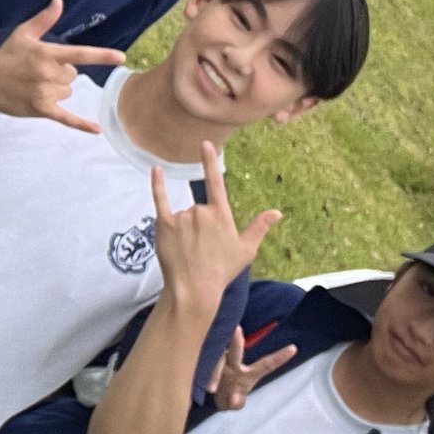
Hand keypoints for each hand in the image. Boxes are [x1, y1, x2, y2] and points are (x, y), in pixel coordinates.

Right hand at [0, 0, 129, 129]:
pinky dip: (82, 125)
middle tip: (39, 71)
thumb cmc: (5, 57)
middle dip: (61, 73)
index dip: (101, 55)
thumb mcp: (23, 34)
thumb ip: (44, 19)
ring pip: (68, 92)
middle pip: (73, 75)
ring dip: (57, 89)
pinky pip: (66, 118)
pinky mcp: (41, 110)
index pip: (80, 54)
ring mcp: (45, 93)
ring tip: (35, 85)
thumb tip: (59, 0)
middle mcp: (48, 73)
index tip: (121, 57)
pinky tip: (97, 130)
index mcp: (47, 53)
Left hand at [150, 143, 279, 317]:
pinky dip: (158, 184)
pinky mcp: (163, 224)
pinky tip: (156, 170)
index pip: (216, 182)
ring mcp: (182, 217)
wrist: (194, 289)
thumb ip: (259, 227)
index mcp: (221, 215)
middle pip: (198, 209)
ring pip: (183, 214)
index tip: (206, 144)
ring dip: (184, 228)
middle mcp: (201, 212)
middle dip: (199, 226)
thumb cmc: (222, 271)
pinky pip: (160, 200)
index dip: (210, 161)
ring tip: (188, 251)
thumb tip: (277, 212)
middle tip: (201, 250)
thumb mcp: (246, 250)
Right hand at [208, 326, 296, 409]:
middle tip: (236, 329)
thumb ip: (235, 402)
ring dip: (214, 373)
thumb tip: (234, 402)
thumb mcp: (234, 402)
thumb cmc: (227, 394)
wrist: (207, 396)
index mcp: (249, 372)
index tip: (294, 349)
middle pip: (235, 352)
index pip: (267, 364)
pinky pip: (204, 371)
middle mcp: (234, 365)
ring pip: (216, 362)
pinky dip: (205, 379)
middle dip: (236, 341)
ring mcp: (218, 364)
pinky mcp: (204, 367)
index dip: (279, 357)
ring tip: (212, 388)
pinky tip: (207, 388)